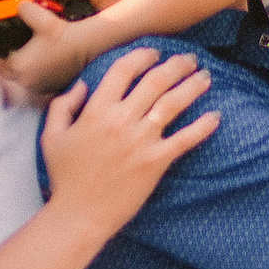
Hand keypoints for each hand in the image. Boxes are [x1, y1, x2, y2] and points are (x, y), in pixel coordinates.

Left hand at [0, 0, 90, 92]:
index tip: (12, 46)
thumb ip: (24, 9)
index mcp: (18, 67)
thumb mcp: (41, 17)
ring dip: (26, 71)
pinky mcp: (51, 89)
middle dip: (13, 64)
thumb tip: (18, 6)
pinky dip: (39, 76)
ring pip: (24, 80)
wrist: (85, 46)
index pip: (0, 63)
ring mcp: (39, 88)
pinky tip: (46, 63)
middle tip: (23, 51)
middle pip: (10, 74)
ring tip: (36, 56)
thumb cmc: (62, 34)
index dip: (4, 54)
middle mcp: (26, 81)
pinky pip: (37, 84)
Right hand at [37, 47, 218, 235]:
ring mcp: (141, 141)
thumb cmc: (64, 177)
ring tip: (206, 77)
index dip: (142, 56)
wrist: (79, 215)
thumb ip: (63, 105)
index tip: (155, 53)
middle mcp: (121, 121)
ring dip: (192, 86)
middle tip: (189, 59)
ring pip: (173, 103)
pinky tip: (216, 116)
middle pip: (155, 81)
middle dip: (176, 65)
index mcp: (96, 111)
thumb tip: (82, 84)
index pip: (124, 70)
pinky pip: (186, 139)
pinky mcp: (156, 162)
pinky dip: (203, 126)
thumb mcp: (51, 136)